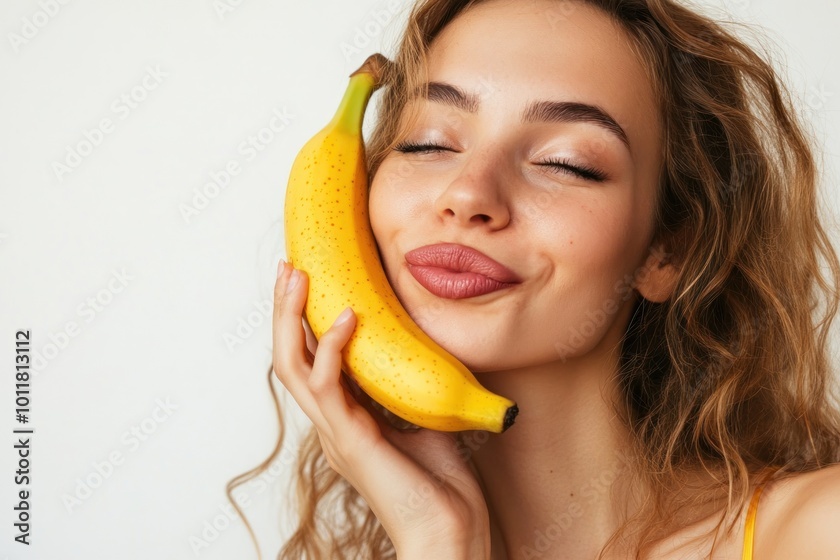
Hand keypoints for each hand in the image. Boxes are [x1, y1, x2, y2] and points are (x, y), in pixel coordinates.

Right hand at [272, 259, 491, 558]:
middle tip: (289, 266)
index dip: (304, 321)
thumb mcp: (426, 419)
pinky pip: (327, 388)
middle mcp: (332, 424)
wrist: (449, 531)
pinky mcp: (350, 441)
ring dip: (291, 318)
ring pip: (292, 367)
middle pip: (288, 358)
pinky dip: (331, 349)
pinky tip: (347, 317)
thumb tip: (425, 347)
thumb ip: (412, 388)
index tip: (309, 279)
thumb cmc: (442, 485)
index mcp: (346, 420)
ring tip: (298, 277)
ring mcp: (335, 433)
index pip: (310, 362)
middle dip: (284, 310)